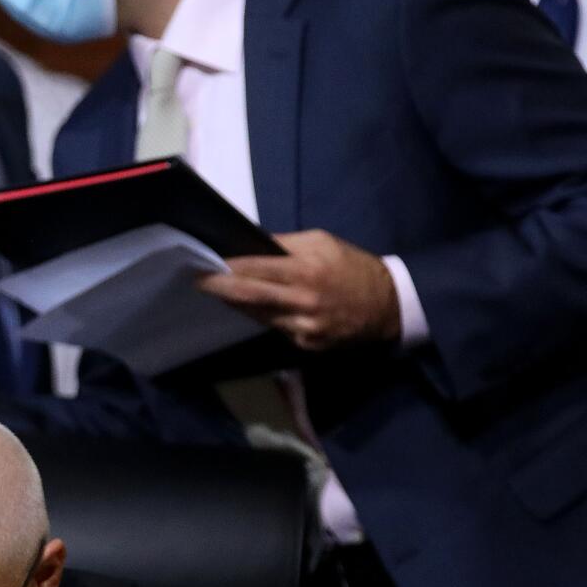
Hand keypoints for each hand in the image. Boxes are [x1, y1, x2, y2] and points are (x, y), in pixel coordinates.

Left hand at [196, 230, 398, 350]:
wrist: (389, 305)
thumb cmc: (352, 267)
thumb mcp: (323, 242)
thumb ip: (286, 244)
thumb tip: (253, 245)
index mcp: (307, 270)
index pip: (256, 269)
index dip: (229, 268)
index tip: (206, 262)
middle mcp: (303, 301)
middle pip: (250, 296)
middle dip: (221, 288)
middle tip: (198, 282)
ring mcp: (304, 327)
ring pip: (259, 315)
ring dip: (237, 304)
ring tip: (218, 292)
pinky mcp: (307, 344)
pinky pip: (276, 328)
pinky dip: (262, 317)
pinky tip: (251, 309)